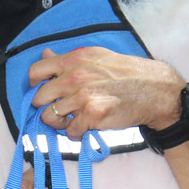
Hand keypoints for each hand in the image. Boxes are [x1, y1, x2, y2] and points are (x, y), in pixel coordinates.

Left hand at [28, 47, 185, 139]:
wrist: (153, 90)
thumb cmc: (126, 74)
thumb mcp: (95, 56)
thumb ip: (67, 59)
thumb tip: (45, 54)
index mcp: (74, 59)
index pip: (36, 71)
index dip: (35, 85)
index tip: (44, 93)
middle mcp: (74, 76)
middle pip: (39, 98)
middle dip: (46, 107)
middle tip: (61, 110)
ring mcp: (82, 95)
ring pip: (50, 118)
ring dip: (60, 123)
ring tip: (73, 120)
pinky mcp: (91, 114)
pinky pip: (70, 132)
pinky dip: (77, 134)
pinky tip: (87, 127)